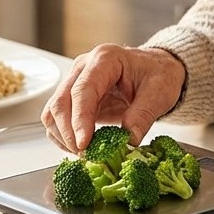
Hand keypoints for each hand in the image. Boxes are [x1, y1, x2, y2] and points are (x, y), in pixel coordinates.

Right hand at [40, 44, 185, 153]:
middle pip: (61, 101)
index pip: (83, 90)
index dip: (80, 119)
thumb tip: (128, 139)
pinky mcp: (73, 98)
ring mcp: (75, 81)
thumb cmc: (157, 74)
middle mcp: (84, 68)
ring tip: (85, 153)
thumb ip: (144, 114)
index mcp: (105, 59)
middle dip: (69, 132)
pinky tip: (80, 147)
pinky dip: (63, 136)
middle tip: (86, 154)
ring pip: (53, 111)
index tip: (84, 143)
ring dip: (63, 136)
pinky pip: (57, 119)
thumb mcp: (159, 92)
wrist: (156, 70)